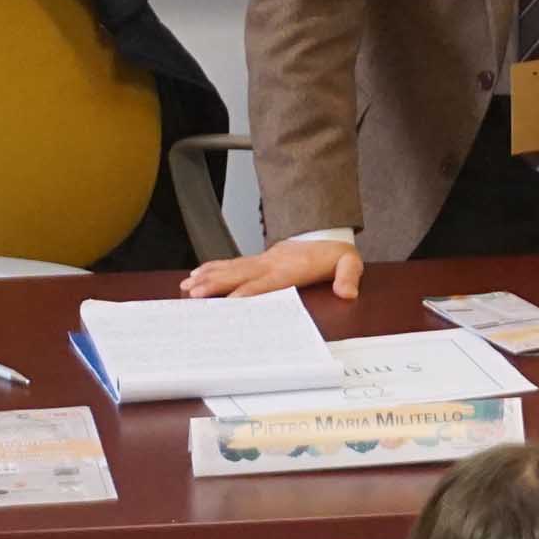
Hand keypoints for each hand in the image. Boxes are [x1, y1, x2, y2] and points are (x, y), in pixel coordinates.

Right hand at [182, 238, 362, 299]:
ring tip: (187, 285)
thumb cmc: (336, 255)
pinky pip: (232, 264)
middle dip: (216, 284)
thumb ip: (348, 277)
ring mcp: (262, 260)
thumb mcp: (351, 264)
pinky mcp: (258, 260)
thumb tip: (347, 293)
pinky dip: (212, 268)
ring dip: (208, 276)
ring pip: (231, 268)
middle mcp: (271, 263)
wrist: (328, 235)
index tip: (227, 303)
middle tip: (194, 293)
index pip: (264, 283)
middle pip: (240, 274)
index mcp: (291, 269)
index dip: (246, 292)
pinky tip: (196, 274)